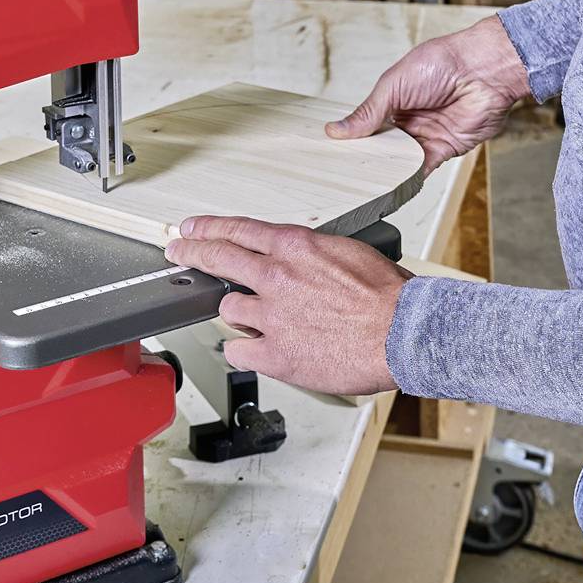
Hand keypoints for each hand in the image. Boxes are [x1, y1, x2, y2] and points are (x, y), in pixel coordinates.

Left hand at [165, 217, 411, 395]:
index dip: (208, 228)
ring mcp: (272, 316)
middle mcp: (277, 276)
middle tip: (178, 252)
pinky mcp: (275, 354)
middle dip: (191, 253)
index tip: (191, 229)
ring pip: (227, 307)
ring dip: (237, 312)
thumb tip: (298, 260)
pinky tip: (256, 349)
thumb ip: (312, 255)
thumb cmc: (389, 297)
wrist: (405, 332)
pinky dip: (244, 349)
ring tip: (254, 318)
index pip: (238, 229)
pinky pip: (237, 349)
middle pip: (217, 258)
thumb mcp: (349, 253)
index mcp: (296, 247)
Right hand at [326, 15, 529, 171]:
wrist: (482, 71)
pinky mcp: (444, 149)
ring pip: (401, 160)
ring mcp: (426, 135)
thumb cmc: (441, 64)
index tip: (333, 154)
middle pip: (383, 145)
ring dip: (387, 171)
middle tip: (344, 175)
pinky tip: (392, 188)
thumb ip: (368, 111)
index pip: (368, 124)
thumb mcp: (393, 85)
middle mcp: (409, 119)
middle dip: (368, 158)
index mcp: (394, 99)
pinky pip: (423, 168)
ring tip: (363, 187)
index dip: (354, 138)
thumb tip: (336, 130)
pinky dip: (409, 178)